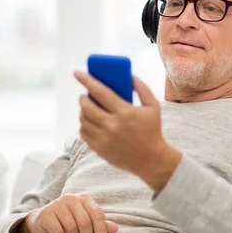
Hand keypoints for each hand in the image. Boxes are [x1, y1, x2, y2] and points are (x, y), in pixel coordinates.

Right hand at [22, 193, 117, 232]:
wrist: (43, 221)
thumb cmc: (68, 221)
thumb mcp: (85, 221)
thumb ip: (100, 224)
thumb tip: (115, 229)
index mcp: (84, 198)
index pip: (97, 214)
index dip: (101, 231)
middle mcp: (71, 198)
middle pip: (84, 222)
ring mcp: (57, 204)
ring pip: (72, 227)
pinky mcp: (46, 213)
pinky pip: (58, 231)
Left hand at [74, 72, 180, 191]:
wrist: (151, 159)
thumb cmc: (152, 130)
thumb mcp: (153, 106)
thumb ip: (142, 88)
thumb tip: (129, 75)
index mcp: (125, 112)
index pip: (101, 92)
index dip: (87, 81)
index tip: (77, 73)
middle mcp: (112, 125)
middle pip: (87, 107)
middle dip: (83, 98)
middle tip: (86, 95)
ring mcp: (104, 138)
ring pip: (83, 120)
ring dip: (83, 111)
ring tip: (88, 108)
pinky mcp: (99, 149)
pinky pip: (83, 133)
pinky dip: (84, 124)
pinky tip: (89, 121)